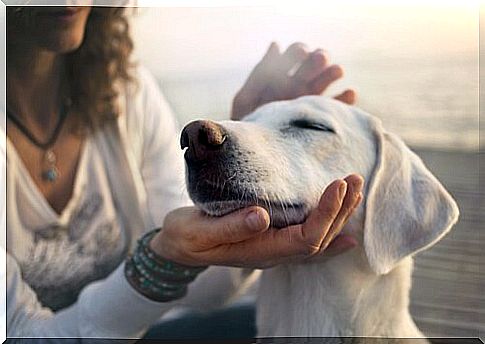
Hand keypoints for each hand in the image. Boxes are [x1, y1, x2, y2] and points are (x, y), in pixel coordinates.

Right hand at [150, 175, 363, 268]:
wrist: (179, 246)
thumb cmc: (187, 236)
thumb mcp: (200, 231)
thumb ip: (230, 226)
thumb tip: (261, 215)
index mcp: (260, 251)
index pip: (306, 238)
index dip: (325, 214)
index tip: (336, 185)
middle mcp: (274, 253)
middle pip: (319, 238)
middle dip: (340, 210)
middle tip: (354, 179)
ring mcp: (275, 249)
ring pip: (318, 238)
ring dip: (339, 215)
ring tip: (355, 190)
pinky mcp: (273, 239)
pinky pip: (308, 241)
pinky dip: (331, 234)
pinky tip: (348, 231)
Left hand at [231, 42, 356, 119]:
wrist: (254, 156)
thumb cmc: (246, 127)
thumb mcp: (246, 100)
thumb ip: (260, 74)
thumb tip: (276, 44)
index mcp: (280, 76)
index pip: (294, 54)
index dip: (299, 51)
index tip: (302, 53)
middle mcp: (298, 85)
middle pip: (314, 64)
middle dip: (318, 58)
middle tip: (320, 59)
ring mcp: (310, 101)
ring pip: (327, 81)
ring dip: (333, 72)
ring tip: (336, 71)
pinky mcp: (321, 118)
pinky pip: (337, 107)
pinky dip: (345, 99)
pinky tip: (349, 93)